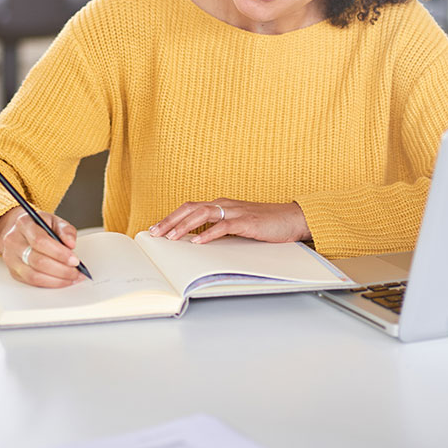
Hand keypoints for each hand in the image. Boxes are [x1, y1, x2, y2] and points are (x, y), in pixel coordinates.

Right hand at [0, 208, 83, 286]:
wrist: (19, 230)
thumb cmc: (39, 226)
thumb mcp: (54, 221)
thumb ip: (65, 230)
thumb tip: (71, 244)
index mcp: (24, 224)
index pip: (40, 241)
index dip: (59, 253)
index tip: (75, 260)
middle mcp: (14, 241)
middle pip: (37, 261)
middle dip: (61, 269)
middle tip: (76, 271)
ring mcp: (11, 258)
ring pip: (33, 275)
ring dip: (57, 280)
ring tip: (72, 277)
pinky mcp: (13, 271)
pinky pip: (32, 282)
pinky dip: (50, 283)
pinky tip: (62, 280)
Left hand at [148, 199, 309, 244]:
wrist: (292, 218)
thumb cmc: (266, 224)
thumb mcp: (238, 226)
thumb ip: (220, 230)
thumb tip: (198, 241)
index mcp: (221, 205)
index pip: (190, 208)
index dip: (171, 217)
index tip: (156, 229)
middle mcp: (225, 205)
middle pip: (191, 209)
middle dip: (170, 220)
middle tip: (154, 233)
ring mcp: (236, 212)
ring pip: (203, 214)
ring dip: (184, 226)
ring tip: (171, 237)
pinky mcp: (247, 221)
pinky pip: (224, 226)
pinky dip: (209, 234)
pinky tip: (198, 242)